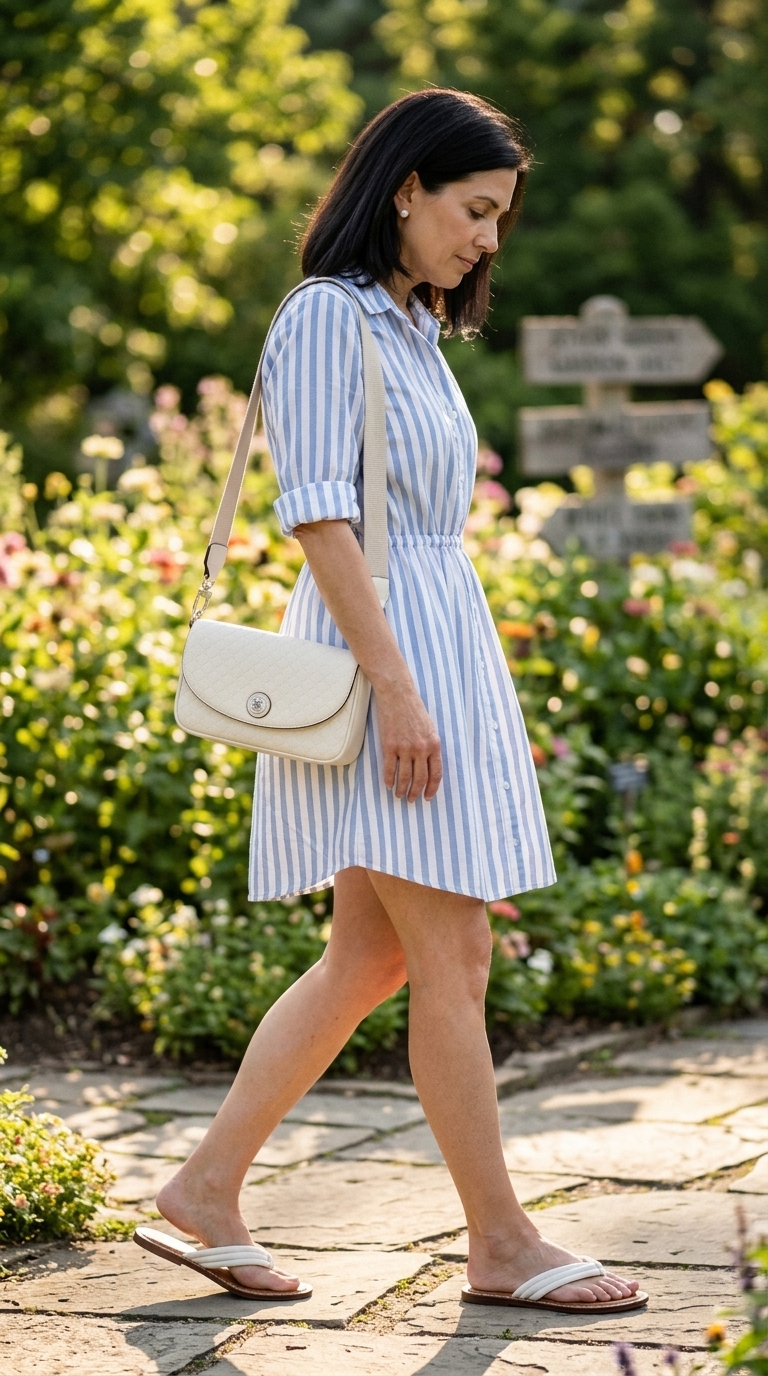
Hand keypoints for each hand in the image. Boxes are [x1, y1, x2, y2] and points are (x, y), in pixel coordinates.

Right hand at [374, 677, 442, 801]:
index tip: (427, 797)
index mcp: (434, 744)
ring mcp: (404, 748)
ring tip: (399, 795)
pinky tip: (388, 785)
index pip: (436, 774)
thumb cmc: (414, 709)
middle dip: (416, 793)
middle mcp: (421, 748)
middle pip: (420, 779)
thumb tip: (428, 767)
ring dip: (402, 789)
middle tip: (412, 800)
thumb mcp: (430, 728)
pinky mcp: (389, 745)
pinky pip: (389, 768)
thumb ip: (430, 747)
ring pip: (404, 777)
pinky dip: (388, 779)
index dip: (432, 788)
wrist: (397, 694)